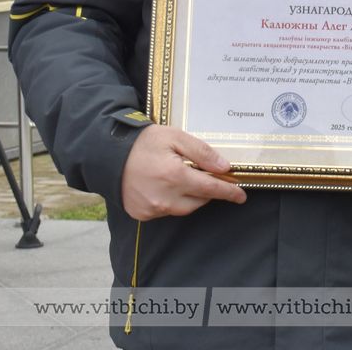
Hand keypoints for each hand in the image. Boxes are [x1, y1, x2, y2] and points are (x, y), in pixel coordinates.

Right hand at [120, 124, 246, 219]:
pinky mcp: (142, 214)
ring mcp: (152, 209)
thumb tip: (225, 168)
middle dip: (208, 191)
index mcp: (175, 177)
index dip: (228, 192)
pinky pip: (167, 211)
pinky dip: (173, 202)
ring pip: (184, 209)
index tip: (242, 196)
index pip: (210, 189)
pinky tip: (167, 187)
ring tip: (186, 179)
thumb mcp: (176, 137)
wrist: (109, 154)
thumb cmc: (145, 142)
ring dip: (192, 197)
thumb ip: (202, 153)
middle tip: (211, 179)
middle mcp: (164, 198)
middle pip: (199, 201)